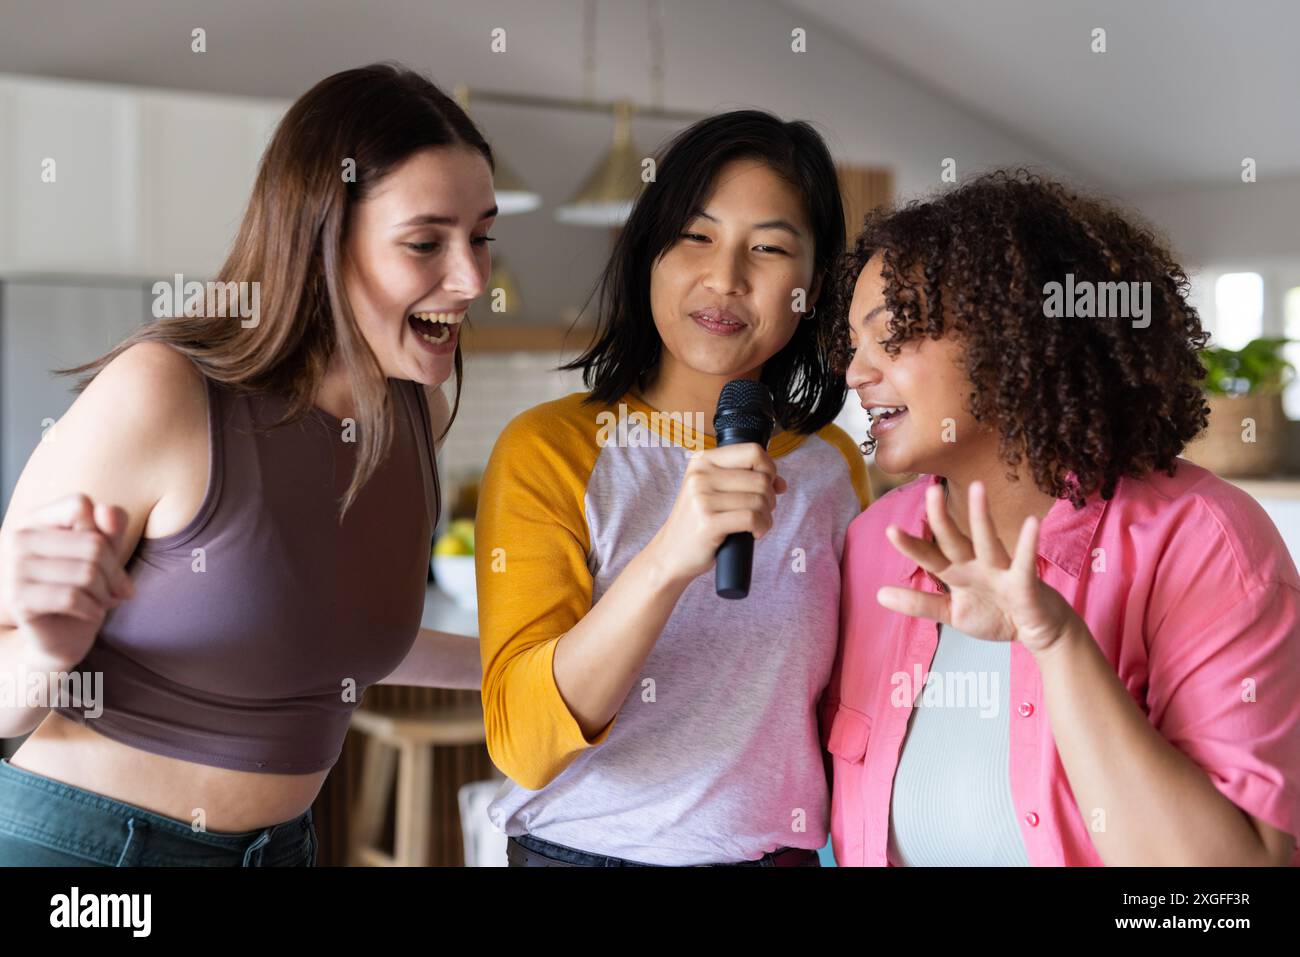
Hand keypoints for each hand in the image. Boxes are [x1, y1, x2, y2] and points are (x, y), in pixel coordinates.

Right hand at [1, 493, 133, 670]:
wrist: (59, 636)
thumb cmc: (83, 588)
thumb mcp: (103, 554)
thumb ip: (110, 529)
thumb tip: (108, 510)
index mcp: (34, 520)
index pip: (79, 505)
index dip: (107, 534)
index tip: (112, 560)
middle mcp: (17, 538)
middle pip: (92, 543)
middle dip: (115, 572)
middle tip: (118, 590)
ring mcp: (13, 568)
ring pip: (86, 572)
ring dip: (106, 593)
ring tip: (104, 602)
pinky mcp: (19, 599)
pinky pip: (72, 597)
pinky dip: (93, 608)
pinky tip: (93, 614)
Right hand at [645, 442, 787, 585]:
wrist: (671, 553)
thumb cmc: (697, 522)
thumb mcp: (712, 492)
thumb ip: (744, 481)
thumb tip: (780, 483)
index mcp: (702, 461)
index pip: (752, 451)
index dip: (769, 468)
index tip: (768, 485)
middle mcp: (700, 476)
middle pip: (760, 478)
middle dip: (770, 498)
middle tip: (762, 512)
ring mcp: (702, 498)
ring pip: (759, 499)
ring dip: (767, 516)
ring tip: (757, 525)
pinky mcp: (708, 522)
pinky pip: (752, 518)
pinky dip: (761, 527)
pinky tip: (755, 533)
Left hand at [875, 480, 1078, 654]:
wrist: (1037, 632)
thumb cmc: (996, 615)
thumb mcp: (952, 613)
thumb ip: (920, 604)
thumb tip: (879, 594)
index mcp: (957, 572)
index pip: (930, 556)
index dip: (912, 546)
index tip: (891, 530)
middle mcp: (976, 565)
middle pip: (955, 540)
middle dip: (943, 518)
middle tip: (931, 490)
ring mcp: (1001, 570)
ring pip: (989, 540)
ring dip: (983, 516)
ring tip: (977, 489)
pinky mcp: (1025, 582)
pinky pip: (1025, 561)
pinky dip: (1028, 543)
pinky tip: (1031, 523)